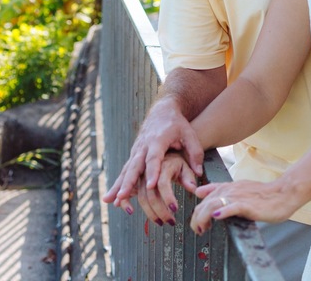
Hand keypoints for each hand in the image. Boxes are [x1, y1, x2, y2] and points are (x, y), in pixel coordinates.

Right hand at [102, 98, 204, 212]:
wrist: (162, 111)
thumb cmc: (178, 124)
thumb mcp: (189, 134)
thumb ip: (195, 153)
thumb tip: (199, 173)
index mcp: (157, 140)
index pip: (154, 157)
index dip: (152, 171)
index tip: (151, 186)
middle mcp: (143, 146)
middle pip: (135, 165)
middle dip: (128, 181)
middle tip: (123, 196)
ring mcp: (136, 151)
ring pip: (126, 170)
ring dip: (119, 185)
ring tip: (111, 200)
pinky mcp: (133, 156)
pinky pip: (125, 171)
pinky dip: (118, 184)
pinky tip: (111, 199)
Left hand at [190, 179, 300, 234]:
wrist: (283, 193)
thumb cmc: (264, 194)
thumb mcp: (239, 189)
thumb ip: (221, 190)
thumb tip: (200, 192)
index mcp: (227, 187)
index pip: (204, 198)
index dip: (197, 211)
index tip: (198, 224)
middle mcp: (230, 190)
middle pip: (205, 203)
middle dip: (196, 218)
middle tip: (198, 231)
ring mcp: (238, 197)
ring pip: (213, 205)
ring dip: (203, 217)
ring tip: (202, 229)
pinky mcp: (247, 205)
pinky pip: (232, 206)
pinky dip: (222, 211)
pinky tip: (216, 217)